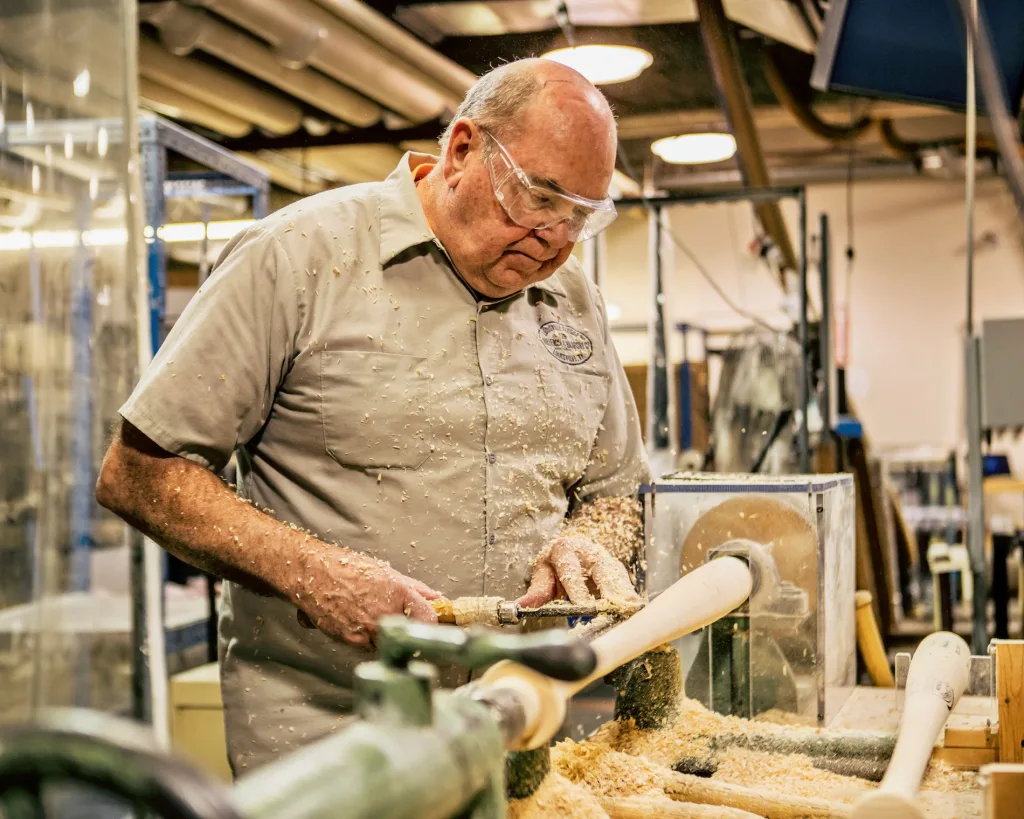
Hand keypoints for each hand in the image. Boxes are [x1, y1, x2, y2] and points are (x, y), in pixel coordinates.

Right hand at [295, 547, 439, 646]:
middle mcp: (384, 614)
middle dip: (410, 631)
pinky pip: (369, 646)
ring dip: (388, 636)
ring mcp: (367, 630)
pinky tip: (361, 622)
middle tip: (404, 622)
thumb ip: (416, 589)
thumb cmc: (346, 568)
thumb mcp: (387, 573)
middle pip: (409, 635)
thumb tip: (437, 598)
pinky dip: (369, 638)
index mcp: (398, 593)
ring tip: (375, 618)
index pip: (429, 619)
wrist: (311, 574)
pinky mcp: (351, 641)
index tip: (433, 624)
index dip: (433, 623)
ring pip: (389, 643)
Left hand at [517, 535, 639, 608]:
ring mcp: (604, 558)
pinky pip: (624, 582)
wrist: (572, 549)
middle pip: (600, 569)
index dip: (577, 589)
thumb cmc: (556, 564)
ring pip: (616, 575)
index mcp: (564, 549)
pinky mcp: (617, 569)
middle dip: (609, 587)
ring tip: (631, 607)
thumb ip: (537, 590)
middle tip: (616, 604)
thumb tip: (522, 606)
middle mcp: (587, 550)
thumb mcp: (543, 573)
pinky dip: (629, 595)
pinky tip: (635, 608)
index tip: (582, 606)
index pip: (571, 571)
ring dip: (624, 592)